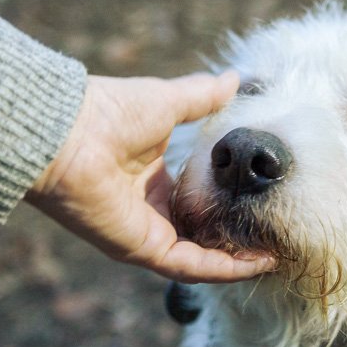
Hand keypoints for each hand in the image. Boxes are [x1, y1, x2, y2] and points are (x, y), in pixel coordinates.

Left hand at [25, 71, 274, 282]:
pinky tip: (257, 262)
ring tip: (276, 254)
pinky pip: (190, 267)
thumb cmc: (109, 111)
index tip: (264, 201)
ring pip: (200, 258)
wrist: (67, 131)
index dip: (230, 205)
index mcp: (150, 178)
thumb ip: (202, 98)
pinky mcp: (142, 249)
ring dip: (238, 261)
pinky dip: (224, 268)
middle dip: (239, 239)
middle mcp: (148, 210)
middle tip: (279, 235)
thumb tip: (234, 79)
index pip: (196, 202)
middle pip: (201, 235)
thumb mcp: (168, 102)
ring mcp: (145, 233)